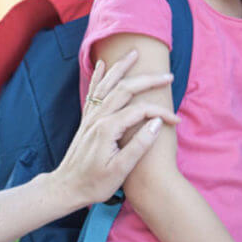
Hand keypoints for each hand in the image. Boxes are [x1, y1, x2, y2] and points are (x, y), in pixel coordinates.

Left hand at [54, 49, 177, 205]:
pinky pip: (93, 92)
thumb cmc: (94, 183)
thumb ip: (139, 145)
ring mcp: (90, 118)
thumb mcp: (120, 170)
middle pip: (125, 89)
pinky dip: (99, 76)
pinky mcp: (86, 121)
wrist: (66, 187)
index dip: (160, 113)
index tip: (175, 121)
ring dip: (122, 68)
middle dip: (147, 80)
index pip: (140, 111)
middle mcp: (98, 118)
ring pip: (108, 85)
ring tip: (134, 53)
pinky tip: (102, 65)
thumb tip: (155, 123)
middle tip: (168, 75)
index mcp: (108, 129)